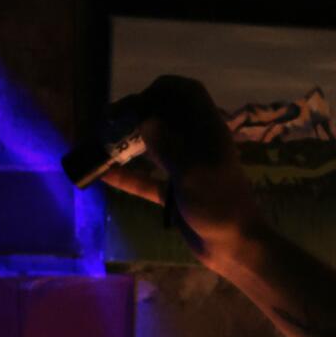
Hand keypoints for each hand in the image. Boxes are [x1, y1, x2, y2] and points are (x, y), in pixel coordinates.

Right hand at [99, 75, 264, 268]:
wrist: (234, 247)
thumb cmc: (219, 206)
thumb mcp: (193, 174)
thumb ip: (168, 146)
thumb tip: (144, 118)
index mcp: (208, 131)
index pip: (187, 93)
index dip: (162, 89)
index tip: (137, 102)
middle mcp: (197, 144)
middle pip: (166, 116)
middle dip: (137, 114)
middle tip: (109, 120)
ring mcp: (186, 167)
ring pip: (154, 145)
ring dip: (129, 142)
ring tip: (101, 141)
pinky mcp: (176, 192)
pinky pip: (148, 179)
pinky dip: (128, 175)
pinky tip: (103, 174)